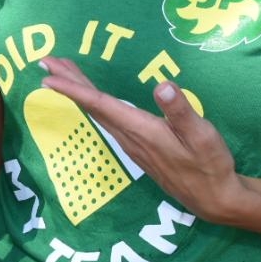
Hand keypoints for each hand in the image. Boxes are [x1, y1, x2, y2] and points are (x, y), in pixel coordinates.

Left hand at [38, 56, 250, 222]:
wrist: (214, 199)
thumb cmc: (211, 165)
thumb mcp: (203, 136)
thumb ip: (181, 112)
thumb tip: (162, 86)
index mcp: (141, 129)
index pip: (100, 104)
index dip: (73, 89)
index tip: (49, 76)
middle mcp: (129, 136)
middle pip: (92, 106)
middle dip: (68, 83)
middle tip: (46, 62)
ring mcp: (132, 144)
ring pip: (98, 112)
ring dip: (79, 91)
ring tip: (63, 72)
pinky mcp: (138, 147)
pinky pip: (107, 119)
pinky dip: (94, 102)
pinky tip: (93, 98)